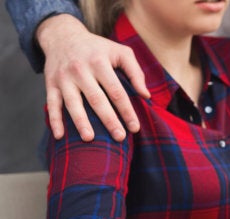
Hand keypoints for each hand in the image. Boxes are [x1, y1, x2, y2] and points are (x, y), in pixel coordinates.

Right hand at [36, 14, 149, 141]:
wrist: (63, 36)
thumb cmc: (98, 48)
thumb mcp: (120, 51)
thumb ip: (136, 72)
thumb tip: (146, 96)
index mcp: (100, 62)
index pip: (116, 91)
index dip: (126, 110)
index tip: (135, 127)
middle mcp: (80, 70)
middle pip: (97, 99)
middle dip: (109, 120)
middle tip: (120, 137)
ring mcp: (64, 78)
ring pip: (73, 103)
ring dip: (81, 122)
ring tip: (90, 139)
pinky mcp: (51, 84)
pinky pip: (52, 104)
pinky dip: (54, 120)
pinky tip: (60, 135)